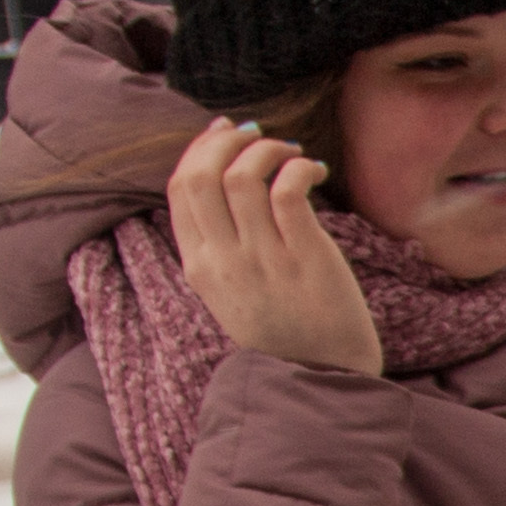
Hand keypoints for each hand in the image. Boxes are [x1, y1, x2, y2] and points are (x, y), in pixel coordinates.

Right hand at [165, 119, 380, 374]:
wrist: (325, 373)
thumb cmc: (285, 326)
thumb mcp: (231, 290)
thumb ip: (219, 243)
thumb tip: (223, 177)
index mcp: (199, 265)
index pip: (180, 188)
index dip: (200, 149)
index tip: (224, 132)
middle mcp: (223, 260)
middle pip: (202, 175)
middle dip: (226, 140)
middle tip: (256, 133)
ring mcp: (263, 258)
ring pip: (244, 176)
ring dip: (268, 149)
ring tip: (292, 153)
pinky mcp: (305, 256)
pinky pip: (289, 190)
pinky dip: (299, 167)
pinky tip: (314, 170)